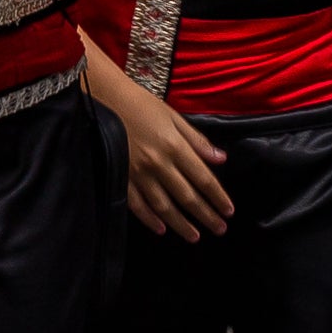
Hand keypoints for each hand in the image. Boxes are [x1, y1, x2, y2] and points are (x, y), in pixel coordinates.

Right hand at [114, 82, 232, 239]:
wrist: (102, 96)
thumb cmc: (140, 103)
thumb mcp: (173, 116)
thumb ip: (196, 140)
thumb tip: (220, 159)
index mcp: (174, 146)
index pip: (203, 179)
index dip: (218, 197)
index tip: (229, 211)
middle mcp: (158, 163)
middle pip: (187, 196)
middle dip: (205, 215)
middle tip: (219, 230)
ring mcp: (137, 172)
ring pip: (163, 205)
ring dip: (181, 224)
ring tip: (194, 236)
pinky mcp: (120, 175)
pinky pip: (136, 203)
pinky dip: (148, 219)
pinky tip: (160, 229)